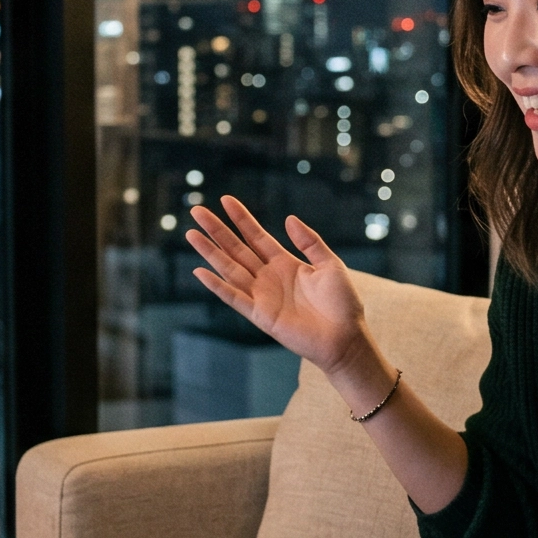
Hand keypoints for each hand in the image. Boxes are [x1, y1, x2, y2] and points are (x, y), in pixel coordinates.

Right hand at [184, 197, 369, 374]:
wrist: (346, 338)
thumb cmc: (342, 303)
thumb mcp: (329, 264)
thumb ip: (309, 242)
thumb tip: (289, 218)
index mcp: (285, 263)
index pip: (256, 236)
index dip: (241, 219)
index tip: (225, 200)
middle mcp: (269, 277)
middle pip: (237, 249)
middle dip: (217, 230)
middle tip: (197, 210)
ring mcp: (262, 296)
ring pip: (230, 269)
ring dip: (211, 252)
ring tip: (192, 234)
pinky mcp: (260, 315)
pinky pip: (234, 298)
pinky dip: (217, 286)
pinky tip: (201, 272)